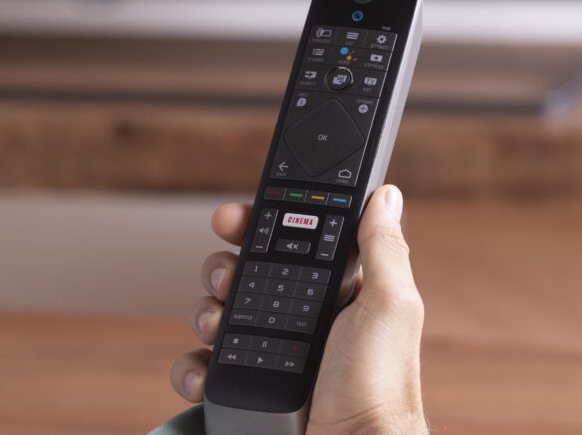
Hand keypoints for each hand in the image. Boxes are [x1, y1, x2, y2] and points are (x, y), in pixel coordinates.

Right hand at [169, 185, 427, 434]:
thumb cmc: (380, 386)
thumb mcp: (390, 307)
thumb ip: (383, 249)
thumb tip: (386, 195)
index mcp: (327, 290)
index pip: (282, 241)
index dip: (252, 225)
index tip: (231, 218)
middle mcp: (293, 317)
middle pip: (239, 273)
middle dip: (223, 270)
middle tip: (229, 282)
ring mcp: (263, 352)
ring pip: (213, 314)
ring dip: (205, 315)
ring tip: (219, 331)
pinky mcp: (241, 387)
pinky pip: (199, 365)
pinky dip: (192, 366)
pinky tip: (206, 373)